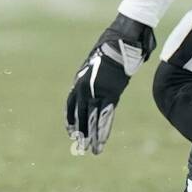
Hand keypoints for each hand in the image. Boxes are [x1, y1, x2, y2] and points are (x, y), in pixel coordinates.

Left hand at [65, 12, 155, 153]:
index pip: (72, 105)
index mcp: (80, 81)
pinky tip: (100, 143)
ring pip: (91, 120)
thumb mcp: (98, 61)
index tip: (71, 131)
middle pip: (81, 115)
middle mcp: (84, 89)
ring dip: (91, 137)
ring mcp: (95, 93)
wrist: (120, 40)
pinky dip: (102, 132)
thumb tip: (102, 76)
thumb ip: (97, 73)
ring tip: (90, 152)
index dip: (72, 119)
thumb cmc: (112, 46)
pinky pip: (104, 117)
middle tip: (79, 148)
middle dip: (81, 132)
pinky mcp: (109, 95)